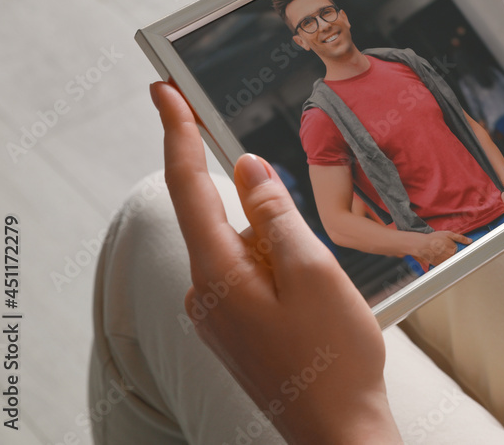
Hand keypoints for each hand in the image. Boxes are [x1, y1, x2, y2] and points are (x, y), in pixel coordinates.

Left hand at [150, 81, 400, 443]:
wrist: (338, 431)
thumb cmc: (334, 359)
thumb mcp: (313, 271)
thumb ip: (276, 215)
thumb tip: (248, 169)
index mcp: (219, 273)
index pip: (187, 185)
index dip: (177, 133)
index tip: (164, 93)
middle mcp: (207, 293)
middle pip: (226, 219)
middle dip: (271, 217)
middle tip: (313, 256)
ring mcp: (220, 314)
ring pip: (248, 250)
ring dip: (285, 252)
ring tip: (327, 299)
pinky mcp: (237, 328)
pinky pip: (253, 277)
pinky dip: (282, 272)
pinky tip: (315, 306)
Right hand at [409, 230, 469, 264]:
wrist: (422, 245)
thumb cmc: (434, 238)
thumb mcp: (448, 234)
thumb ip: (460, 238)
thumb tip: (470, 241)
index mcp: (454, 250)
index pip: (462, 252)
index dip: (462, 251)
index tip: (464, 251)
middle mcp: (449, 257)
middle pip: (456, 257)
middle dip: (455, 254)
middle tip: (448, 250)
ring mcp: (444, 262)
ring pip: (451, 261)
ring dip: (449, 258)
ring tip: (443, 252)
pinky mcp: (438, 265)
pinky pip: (444, 264)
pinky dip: (444, 261)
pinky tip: (439, 256)